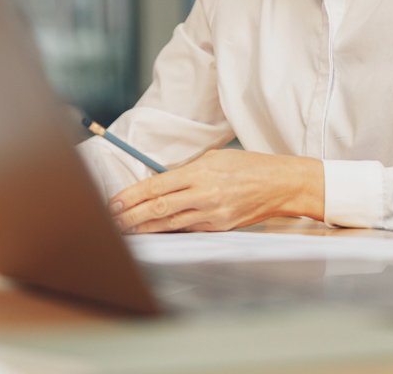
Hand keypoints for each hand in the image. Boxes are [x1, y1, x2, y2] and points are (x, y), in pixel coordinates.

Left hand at [109, 149, 323, 232]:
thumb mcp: (214, 159)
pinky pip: (188, 230)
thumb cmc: (247, 166)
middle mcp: (204, 195)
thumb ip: (186, 172)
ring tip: (125, 230)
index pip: (157, 186)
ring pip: (170, 224)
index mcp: (200, 173)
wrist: (280, 185)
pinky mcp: (220, 227)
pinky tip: (153, 233)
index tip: (115, 201)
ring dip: (145, 228)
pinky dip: (168, 232)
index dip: (132, 196)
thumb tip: (160, 183)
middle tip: (112, 220)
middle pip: (159, 208)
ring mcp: (212, 215)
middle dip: (131, 216)